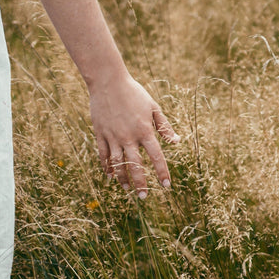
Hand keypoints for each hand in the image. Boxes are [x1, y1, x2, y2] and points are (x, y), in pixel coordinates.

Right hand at [89, 74, 179, 196]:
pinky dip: (106, 167)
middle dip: (141, 183)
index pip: (156, 156)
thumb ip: (164, 126)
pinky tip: (110, 177)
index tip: (167, 185)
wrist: (108, 81)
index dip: (162, 172)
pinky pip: (103, 155)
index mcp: (145, 130)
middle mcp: (129, 137)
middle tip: (144, 197)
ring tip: (127, 190)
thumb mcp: (153, 107)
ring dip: (122, 178)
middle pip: (135, 165)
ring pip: (118, 163)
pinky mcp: (100, 134)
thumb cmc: (134, 93)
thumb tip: (177, 142)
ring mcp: (113, 136)